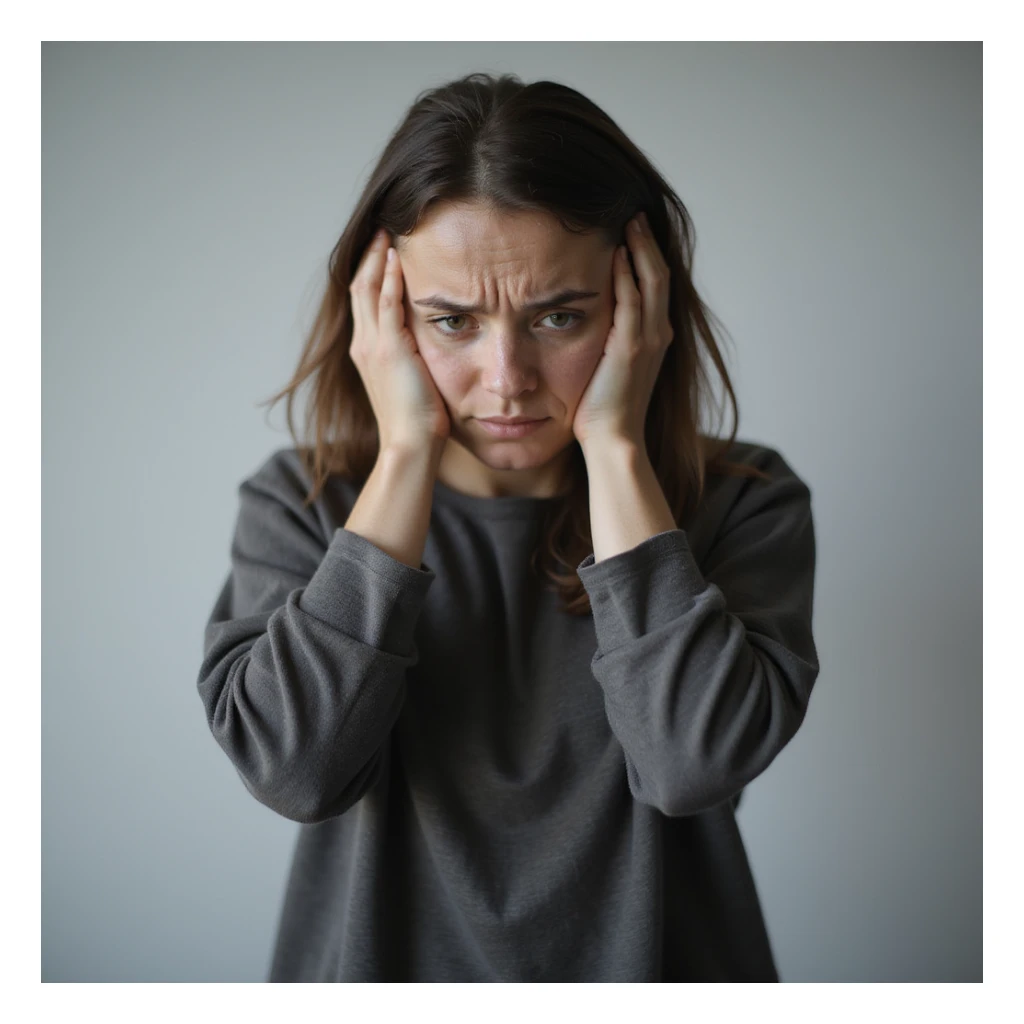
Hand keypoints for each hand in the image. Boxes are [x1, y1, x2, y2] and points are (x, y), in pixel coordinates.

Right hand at [349, 229, 451, 452]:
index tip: (384, 250)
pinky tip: (396, 257)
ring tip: (388, 232)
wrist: (410, 445)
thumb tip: (430, 346)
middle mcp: (363, 345)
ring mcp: (372, 346)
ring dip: (377, 258)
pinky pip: (386, 304)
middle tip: (382, 230)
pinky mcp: (388, 349)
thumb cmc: (418, 422)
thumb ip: (414, 358)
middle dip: (369, 257)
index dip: (372, 273)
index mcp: (367, 352)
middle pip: (359, 288)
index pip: (365, 302)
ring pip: (367, 289)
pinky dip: (389, 278)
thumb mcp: (413, 382)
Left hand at [571, 212, 673, 449]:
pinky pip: (631, 301)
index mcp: (655, 337)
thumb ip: (608, 339)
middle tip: (634, 214)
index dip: (647, 255)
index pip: (655, 285)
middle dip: (648, 242)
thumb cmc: (604, 410)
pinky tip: (617, 253)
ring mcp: (649, 339)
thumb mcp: (609, 366)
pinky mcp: (632, 347)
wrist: (613, 439)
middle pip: (659, 274)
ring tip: (630, 221)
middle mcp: (658, 333)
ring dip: (641, 248)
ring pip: (651, 280)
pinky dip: (627, 275)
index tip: (634, 230)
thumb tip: (589, 319)